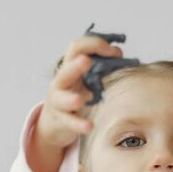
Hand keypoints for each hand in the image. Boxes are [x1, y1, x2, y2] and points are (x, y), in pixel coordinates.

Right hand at [36, 34, 124, 149]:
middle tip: (87, 62)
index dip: (94, 45)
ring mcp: (58, 102)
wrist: (54, 122)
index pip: (76, 48)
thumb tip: (118, 53)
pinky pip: (70, 122)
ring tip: (81, 100)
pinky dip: (79, 124)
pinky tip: (89, 126)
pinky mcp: (61, 120)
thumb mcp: (84, 79)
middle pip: (65, 71)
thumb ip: (99, 66)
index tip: (114, 51)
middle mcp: (61, 82)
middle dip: (76, 67)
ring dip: (71, 99)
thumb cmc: (73, 94)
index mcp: (69, 68)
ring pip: (61, 99)